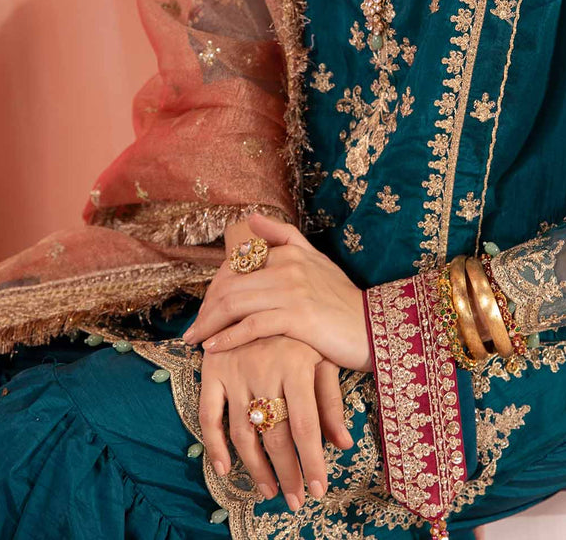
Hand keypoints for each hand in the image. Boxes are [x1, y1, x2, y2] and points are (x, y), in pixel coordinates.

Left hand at [182, 213, 372, 372]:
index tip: (205, 310)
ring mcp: (292, 290)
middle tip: (194, 330)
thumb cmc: (340, 299)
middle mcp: (288, 266)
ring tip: (195, 340)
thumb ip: (284, 237)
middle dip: (205, 308)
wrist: (371, 326)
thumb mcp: (315, 260)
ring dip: (208, 324)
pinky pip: (251, 325)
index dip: (214, 288)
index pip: (235, 265)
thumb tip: (251, 216)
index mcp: (289, 251)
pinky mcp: (297, 316)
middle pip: (229, 284)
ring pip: (235, 303)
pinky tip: (213, 349)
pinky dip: (227, 338)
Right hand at [199, 331, 353, 508]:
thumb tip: (344, 443)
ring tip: (270, 492)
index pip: (305, 424)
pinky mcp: (212, 370)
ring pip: (243, 432)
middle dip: (287, 473)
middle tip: (296, 501)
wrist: (262, 286)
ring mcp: (234, 370)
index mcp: (296, 362)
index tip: (319, 490)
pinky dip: (214, 445)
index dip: (312, 461)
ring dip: (255, 468)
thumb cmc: (300, 329)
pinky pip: (208, 416)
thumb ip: (330, 400)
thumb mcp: (322, 356)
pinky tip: (225, 470)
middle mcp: (263, 367)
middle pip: (275, 434)